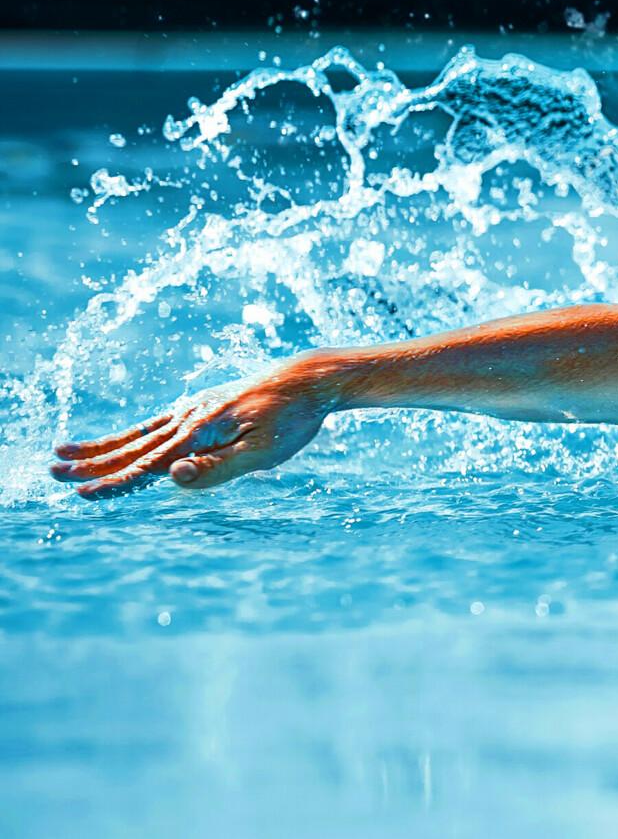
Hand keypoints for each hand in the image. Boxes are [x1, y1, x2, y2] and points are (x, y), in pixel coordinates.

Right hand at [50, 358, 343, 498]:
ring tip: (65, 450)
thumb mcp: (264, 452)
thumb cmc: (291, 420)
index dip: (114, 483)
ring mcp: (193, 410)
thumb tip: (171, 476)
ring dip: (101, 445)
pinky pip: (157, 423)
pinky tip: (120, 440)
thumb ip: (218, 469)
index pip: (148, 466)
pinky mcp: (202, 406)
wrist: (308, 380)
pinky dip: (131, 433)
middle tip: (53, 471)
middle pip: (132, 446)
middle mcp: (188, 418)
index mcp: (199, 433)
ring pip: (138, 433)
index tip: (82, 495)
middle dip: (91, 463)